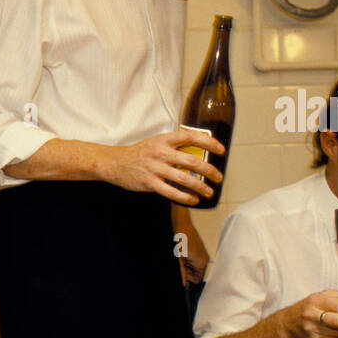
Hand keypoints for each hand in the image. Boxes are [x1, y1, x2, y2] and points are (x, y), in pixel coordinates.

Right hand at [107, 127, 224, 204]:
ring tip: (209, 191)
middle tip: (218, 177)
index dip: (209, 142)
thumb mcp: (156, 142)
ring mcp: (155, 169)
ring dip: (200, 186)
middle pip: (192, 161)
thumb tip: (198, 151)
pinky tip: (193, 199)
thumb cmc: (140, 153)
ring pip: (184, 179)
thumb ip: (174, 145)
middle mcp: (161, 153)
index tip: (221, 150)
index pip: (191, 137)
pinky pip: (171, 192)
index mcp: (164, 140)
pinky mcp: (150, 183)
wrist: (116, 163)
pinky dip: (185, 197)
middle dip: (209, 171)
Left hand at [177, 217, 209, 284]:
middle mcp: (205, 260)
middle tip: (180, 262)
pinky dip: (188, 259)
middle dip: (187, 271)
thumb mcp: (179, 260)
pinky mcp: (200, 250)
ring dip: (187, 264)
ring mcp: (203, 254)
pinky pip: (195, 260)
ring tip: (182, 256)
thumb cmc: (181, 240)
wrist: (182, 226)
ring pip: (195, 267)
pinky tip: (184, 252)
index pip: (198, 280)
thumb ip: (182, 273)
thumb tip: (184, 283)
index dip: (188, 278)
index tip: (182, 272)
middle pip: (196, 274)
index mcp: (201, 264)